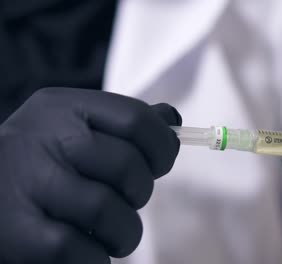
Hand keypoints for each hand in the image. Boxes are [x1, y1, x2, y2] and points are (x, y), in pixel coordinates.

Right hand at [0, 88, 180, 262]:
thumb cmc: (45, 160)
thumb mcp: (75, 125)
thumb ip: (124, 124)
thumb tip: (171, 120)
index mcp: (65, 107)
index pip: (138, 119)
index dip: (162, 147)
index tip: (158, 165)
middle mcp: (44, 138)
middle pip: (128, 166)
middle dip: (140, 191)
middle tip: (127, 200)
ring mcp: (28, 183)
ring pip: (107, 211)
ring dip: (125, 232)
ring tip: (115, 233)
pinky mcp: (18, 232)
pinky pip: (79, 250)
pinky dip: (97, 257)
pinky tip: (90, 249)